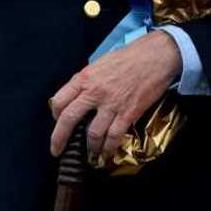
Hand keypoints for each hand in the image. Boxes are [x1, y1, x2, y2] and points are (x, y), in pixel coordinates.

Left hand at [50, 30, 181, 158]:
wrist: (155, 56)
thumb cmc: (129, 56)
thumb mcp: (100, 63)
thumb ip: (88, 81)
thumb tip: (79, 96)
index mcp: (85, 78)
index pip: (59, 100)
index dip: (55, 115)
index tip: (57, 122)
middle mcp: (94, 92)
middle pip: (69, 119)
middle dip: (60, 139)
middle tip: (58, 150)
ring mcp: (111, 104)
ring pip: (92, 134)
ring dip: (90, 148)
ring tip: (91, 154)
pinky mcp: (128, 113)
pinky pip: (114, 137)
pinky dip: (109, 149)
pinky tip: (107, 154)